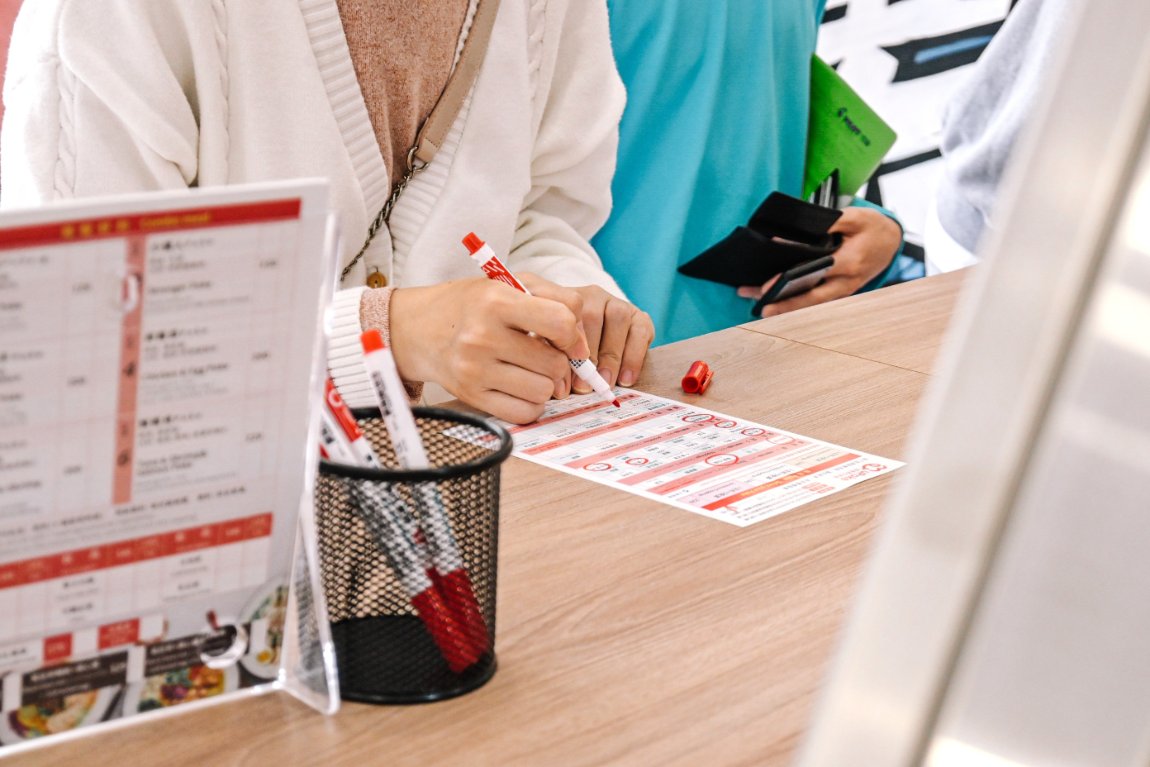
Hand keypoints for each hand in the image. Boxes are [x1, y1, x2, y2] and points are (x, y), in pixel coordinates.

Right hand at [387, 277, 589, 423]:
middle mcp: (483, 336)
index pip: (561, 323)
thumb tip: (582, 345)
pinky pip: (524, 412)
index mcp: (497, 300)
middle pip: (555, 364)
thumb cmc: (472, 305)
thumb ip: (556, 300)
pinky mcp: (471, 395)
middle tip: (545, 355)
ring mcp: (475, 369)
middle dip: (560, 362)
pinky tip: (520, 387)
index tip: (569, 341)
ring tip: (530, 369)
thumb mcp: (510, 284)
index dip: (575, 336)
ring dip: (545, 384)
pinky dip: (530, 403)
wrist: (418, 328)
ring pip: (543, 391)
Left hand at [522, 276, 653, 390]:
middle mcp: (592, 295)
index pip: (565, 314)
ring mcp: (618, 304)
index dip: (565, 342)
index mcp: (565, 300)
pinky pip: (640, 331)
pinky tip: (626, 378)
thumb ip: (555, 360)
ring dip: (611, 355)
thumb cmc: (569, 350)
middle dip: (589, 354)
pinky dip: (633, 357)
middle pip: (592, 316)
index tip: (563, 370)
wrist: (600, 346)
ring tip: (605, 382)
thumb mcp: (555, 348)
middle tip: (584, 384)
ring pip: (618, 319)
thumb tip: (561, 388)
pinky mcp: (640, 317)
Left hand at [737, 206, 901, 317]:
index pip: (815, 272)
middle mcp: (845, 282)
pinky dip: (793, 301)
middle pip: (810, 298)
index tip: (769, 283)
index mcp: (850, 262)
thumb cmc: (872, 228)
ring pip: (810, 303)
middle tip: (758, 305)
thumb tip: (804, 228)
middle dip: (783, 303)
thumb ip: (832, 221)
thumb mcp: (856, 217)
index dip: (791, 278)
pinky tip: (772, 298)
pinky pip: (813, 300)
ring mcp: (842, 291)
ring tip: (755, 302)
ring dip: (783, 305)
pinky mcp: (837, 292)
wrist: (891, 242)